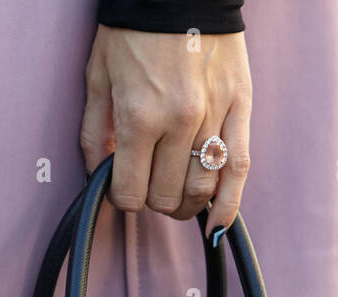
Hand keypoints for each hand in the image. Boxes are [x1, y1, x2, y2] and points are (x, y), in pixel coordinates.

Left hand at [81, 26, 251, 237]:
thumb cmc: (133, 30)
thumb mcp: (98, 78)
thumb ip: (96, 133)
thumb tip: (98, 174)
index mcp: (139, 117)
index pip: (130, 192)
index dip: (122, 200)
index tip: (122, 192)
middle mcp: (178, 122)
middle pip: (166, 195)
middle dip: (152, 201)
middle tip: (148, 189)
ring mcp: (214, 116)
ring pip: (201, 188)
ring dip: (185, 205)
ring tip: (176, 200)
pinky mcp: (240, 108)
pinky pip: (239, 168)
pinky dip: (229, 204)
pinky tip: (217, 224)